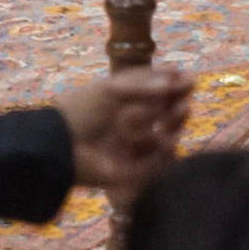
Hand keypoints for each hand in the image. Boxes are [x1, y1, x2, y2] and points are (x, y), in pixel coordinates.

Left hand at [54, 66, 196, 192]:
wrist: (60, 147)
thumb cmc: (81, 111)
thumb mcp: (110, 90)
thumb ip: (143, 86)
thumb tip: (175, 81)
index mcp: (117, 101)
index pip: (148, 90)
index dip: (167, 83)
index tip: (187, 77)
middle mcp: (125, 122)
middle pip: (158, 112)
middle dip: (174, 102)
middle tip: (189, 95)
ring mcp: (127, 147)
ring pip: (159, 136)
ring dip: (173, 123)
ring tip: (183, 110)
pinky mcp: (128, 171)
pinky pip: (151, 164)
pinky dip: (161, 153)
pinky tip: (168, 141)